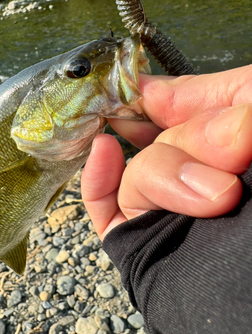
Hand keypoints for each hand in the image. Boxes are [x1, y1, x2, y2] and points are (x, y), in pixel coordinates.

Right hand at [81, 65, 251, 240]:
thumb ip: (207, 96)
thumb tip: (146, 88)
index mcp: (221, 150)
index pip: (170, 113)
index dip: (151, 96)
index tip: (147, 87)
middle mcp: (195, 178)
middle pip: (158, 142)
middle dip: (191, 140)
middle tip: (239, 144)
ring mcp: (170, 214)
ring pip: (139, 175)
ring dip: (172, 173)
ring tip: (223, 193)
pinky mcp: (146, 247)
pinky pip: (105, 210)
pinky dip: (96, 181)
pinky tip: (103, 151)